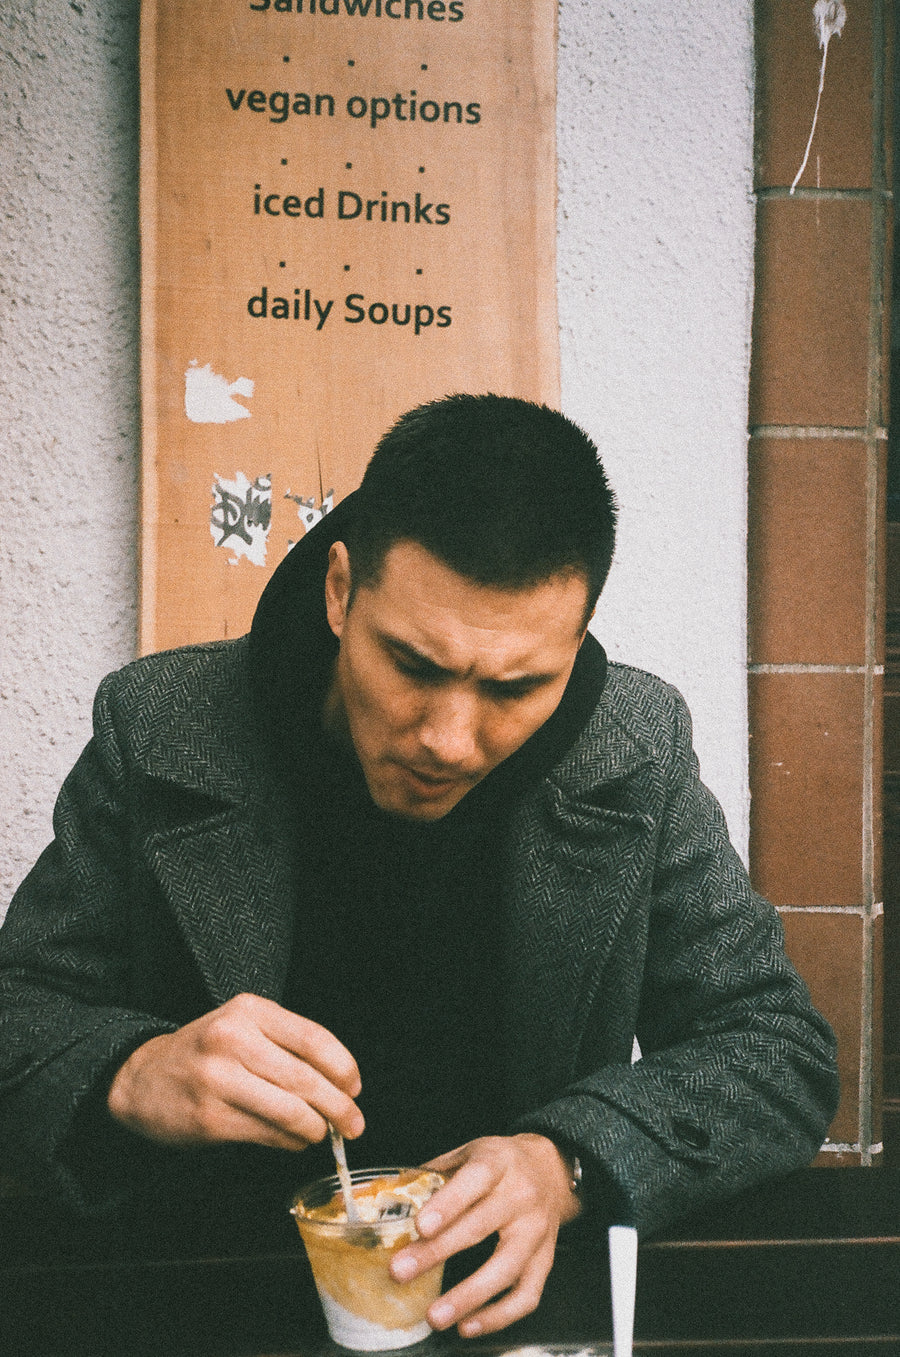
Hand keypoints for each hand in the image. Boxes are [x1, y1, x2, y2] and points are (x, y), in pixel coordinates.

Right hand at [107, 993, 362, 1149]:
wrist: (141, 1078)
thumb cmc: (205, 1052)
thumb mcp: (242, 1027)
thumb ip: (286, 1045)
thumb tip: (340, 1084)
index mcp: (249, 1010)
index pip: (313, 1038)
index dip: (342, 1067)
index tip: (355, 1087)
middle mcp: (233, 1039)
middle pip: (305, 1079)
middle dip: (339, 1107)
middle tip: (354, 1124)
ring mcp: (219, 1079)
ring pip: (290, 1111)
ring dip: (316, 1129)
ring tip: (323, 1134)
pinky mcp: (210, 1117)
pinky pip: (267, 1133)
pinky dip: (290, 1141)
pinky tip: (295, 1140)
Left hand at [390, 1133, 580, 1336]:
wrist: (551, 1170)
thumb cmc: (500, 1163)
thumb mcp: (469, 1152)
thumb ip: (436, 1175)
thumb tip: (392, 1201)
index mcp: (499, 1162)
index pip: (475, 1179)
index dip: (448, 1204)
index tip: (420, 1226)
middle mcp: (522, 1195)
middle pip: (481, 1227)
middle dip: (437, 1253)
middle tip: (401, 1272)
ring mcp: (537, 1230)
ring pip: (506, 1268)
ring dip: (468, 1296)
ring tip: (435, 1316)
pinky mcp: (546, 1259)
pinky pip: (527, 1295)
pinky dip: (498, 1317)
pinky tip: (468, 1326)